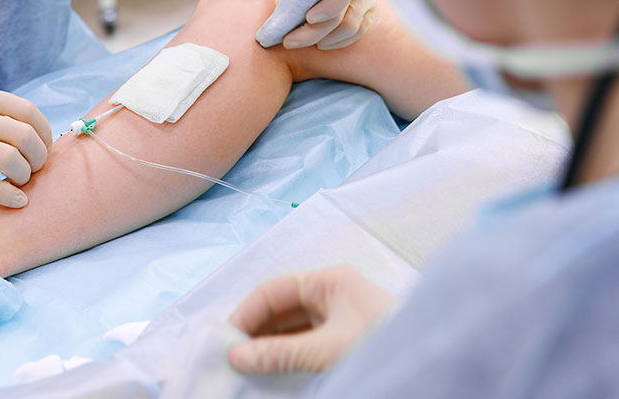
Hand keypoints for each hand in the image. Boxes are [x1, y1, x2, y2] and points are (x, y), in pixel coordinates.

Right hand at [0, 85, 52, 207]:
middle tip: (34, 168)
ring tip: (20, 181)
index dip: (43, 133)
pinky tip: (16, 201)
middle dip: (38, 157)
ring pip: (11, 159)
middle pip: (25, 136)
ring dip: (24, 175)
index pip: (28, 111)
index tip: (43, 148)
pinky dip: (9, 195)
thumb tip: (39, 139)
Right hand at [227, 266, 392, 373]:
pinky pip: (307, 347)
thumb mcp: (325, 350)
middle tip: (232, 361)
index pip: (274, 290)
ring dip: (270, 349)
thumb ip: (279, 354)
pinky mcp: (346, 342)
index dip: (247, 313)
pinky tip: (273, 375)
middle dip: (256, 333)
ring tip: (247, 371)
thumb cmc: (381, 343)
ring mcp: (340, 320)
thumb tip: (236, 357)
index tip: (226, 341)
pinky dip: (288, 359)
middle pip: (282, 310)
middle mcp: (333, 295)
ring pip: (293, 331)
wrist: (432, 363)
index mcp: (329, 282)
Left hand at [276, 0, 376, 50]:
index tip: (308, 18)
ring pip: (354, 27)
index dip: (328, 8)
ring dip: (328, 40)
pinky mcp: (368, 6)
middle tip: (289, 41)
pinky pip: (360, 29)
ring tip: (301, 42)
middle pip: (346, 16)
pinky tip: (322, 42)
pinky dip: (342, 41)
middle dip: (315, 33)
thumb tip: (281, 7)